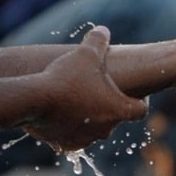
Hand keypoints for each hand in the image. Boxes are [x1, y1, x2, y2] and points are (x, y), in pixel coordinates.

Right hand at [24, 26, 148, 151]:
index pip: (140, 110)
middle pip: (114, 117)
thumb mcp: (87, 52)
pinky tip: (58, 113)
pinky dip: (67, 127)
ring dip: (88, 117)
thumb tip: (103, 31)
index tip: (135, 93)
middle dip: (108, 105)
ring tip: (75, 100)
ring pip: (92, 128)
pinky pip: (70, 137)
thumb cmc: (67, 77)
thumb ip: (98, 41)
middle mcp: (105, 130)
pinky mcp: (64, 145)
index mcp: (119, 110)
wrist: (34, 100)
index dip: (141, 101)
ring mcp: (85, 140)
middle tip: (97, 89)